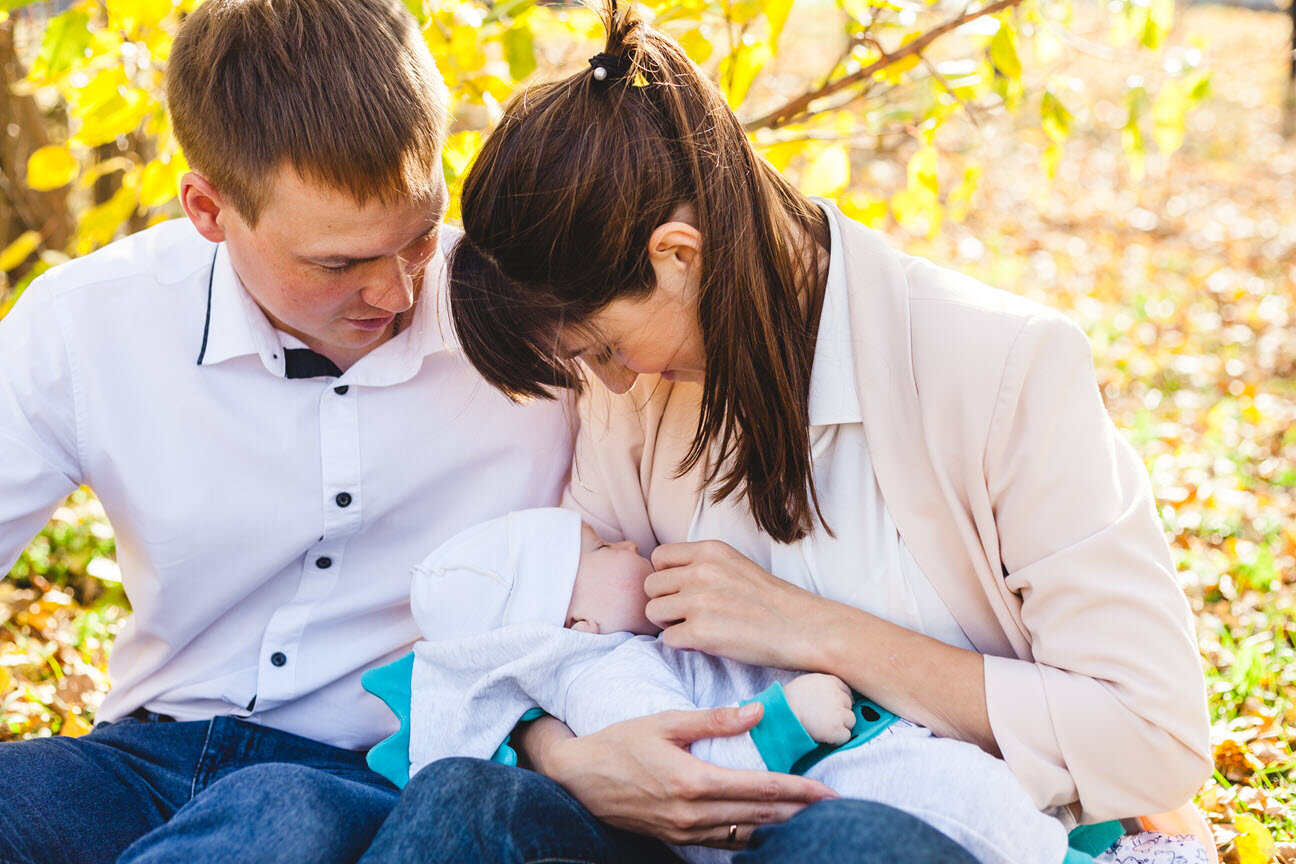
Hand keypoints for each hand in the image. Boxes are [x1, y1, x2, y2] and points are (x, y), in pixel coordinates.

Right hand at [537, 703, 836, 847]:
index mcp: (693, 781)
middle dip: (802, 814)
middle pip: (761, 818)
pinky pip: (726, 844)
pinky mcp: (678, 839)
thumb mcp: (664, 722)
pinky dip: (752, 837)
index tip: (828, 791)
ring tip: (812, 821)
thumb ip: (712, 720)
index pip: (760, 790)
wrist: (578, 780)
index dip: (799, 792)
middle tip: (836, 809)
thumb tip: (756, 712)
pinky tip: (769, 830)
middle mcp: (693, 814)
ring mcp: (686, 832)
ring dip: (781, 828)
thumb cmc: (620, 744)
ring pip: (747, 836)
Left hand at [646, 540, 832, 669]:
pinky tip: (706, 643)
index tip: (683, 591)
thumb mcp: (735, 565)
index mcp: (709, 550)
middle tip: (689, 615)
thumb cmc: (772, 601)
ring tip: (697, 628)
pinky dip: (683, 646)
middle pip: (650, 586)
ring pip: (653, 612)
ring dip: (670, 624)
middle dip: (665, 602)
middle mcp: (700, 571)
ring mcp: (698, 602)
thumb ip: (702, 566)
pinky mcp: (700, 633)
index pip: (658, 557)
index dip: (666, 577)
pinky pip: (667, 640)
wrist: (803, 628)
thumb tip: (666, 579)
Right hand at [782, 673, 854, 744]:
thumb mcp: (808, 682)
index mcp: (832, 681)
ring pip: (850, 721)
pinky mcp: (837, 729)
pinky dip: (837, 740)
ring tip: (824, 728)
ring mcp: (839, 713)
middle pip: (849, 707)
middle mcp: (839, 695)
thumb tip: (832, 696)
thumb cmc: (790, 699)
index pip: (847, 692)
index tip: (831, 708)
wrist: (782, 714)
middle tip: (824, 719)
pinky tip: (825, 737)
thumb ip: (824, 686)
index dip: (840, 702)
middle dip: (840, 714)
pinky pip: (845, 737)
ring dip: (840, 726)